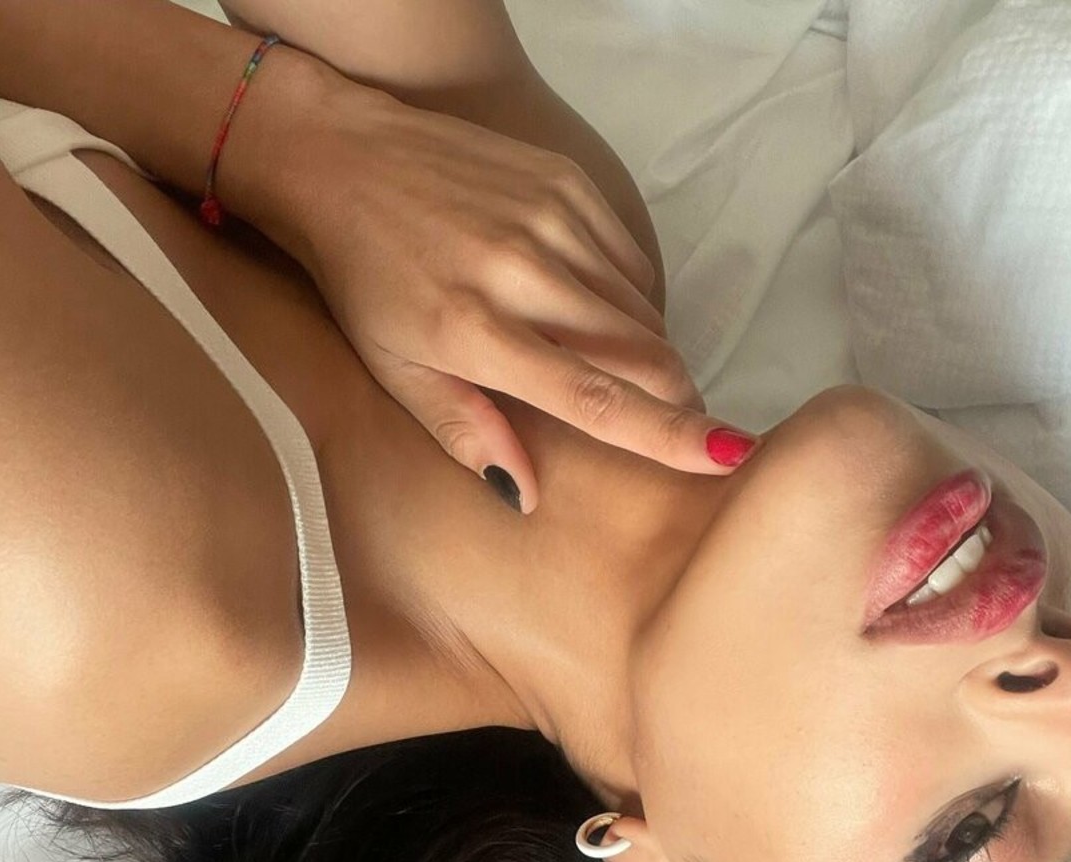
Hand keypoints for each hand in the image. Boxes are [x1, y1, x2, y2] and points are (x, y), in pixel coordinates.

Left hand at [251, 68, 758, 512]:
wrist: (343, 157)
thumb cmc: (361, 280)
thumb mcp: (393, 370)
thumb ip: (464, 431)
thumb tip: (527, 495)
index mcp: (478, 329)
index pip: (596, 396)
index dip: (668, 432)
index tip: (727, 455)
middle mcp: (525, 270)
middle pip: (642, 354)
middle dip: (675, 400)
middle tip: (674, 428)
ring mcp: (552, 217)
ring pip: (642, 311)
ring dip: (650, 355)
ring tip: (623, 375)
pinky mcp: (568, 182)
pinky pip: (629, 263)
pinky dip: (630, 303)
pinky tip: (601, 319)